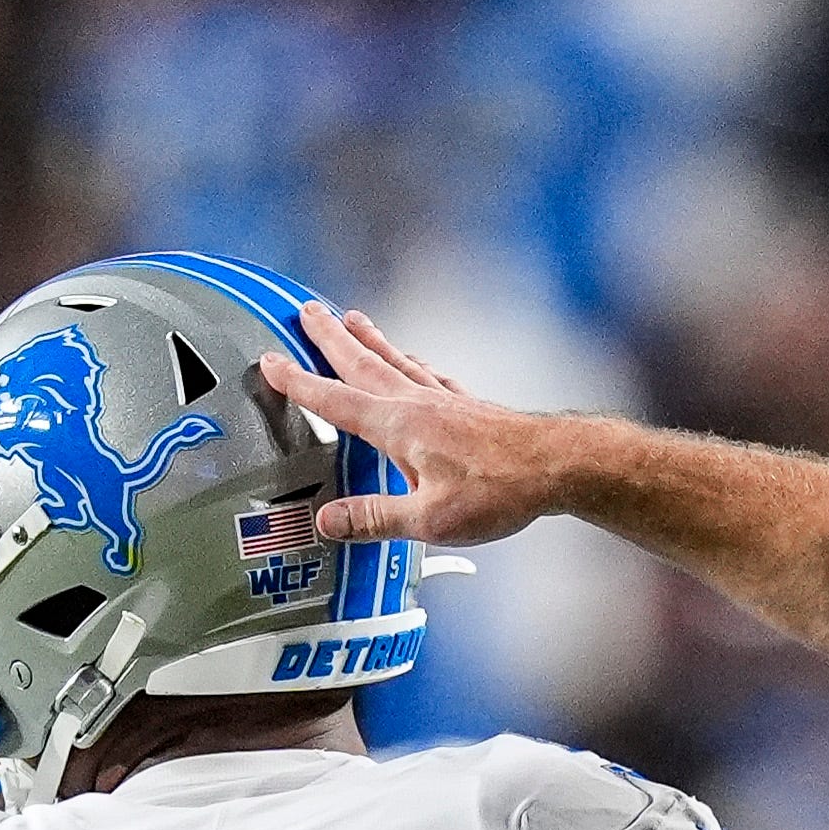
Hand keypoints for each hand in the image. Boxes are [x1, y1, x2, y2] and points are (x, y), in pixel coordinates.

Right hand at [256, 304, 559, 547]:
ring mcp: (446, 402)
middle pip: (363, 363)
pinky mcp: (471, 408)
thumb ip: (375, 518)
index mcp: (398, 427)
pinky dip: (414, 363)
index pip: (335, 400)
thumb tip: (326, 521)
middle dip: (330, 338)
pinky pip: (432, 376)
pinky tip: (416, 363)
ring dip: (370, 340)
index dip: (298, 382)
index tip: (269, 360)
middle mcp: (418, 403)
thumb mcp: (429, 519)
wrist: (559, 465)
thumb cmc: (499, 491)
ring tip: (351, 318)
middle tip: (305, 308)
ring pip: (398, 362)